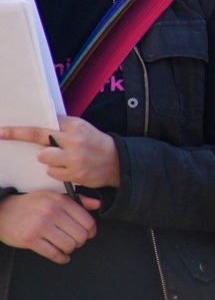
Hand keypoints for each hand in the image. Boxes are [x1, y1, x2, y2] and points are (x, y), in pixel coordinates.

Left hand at [0, 116, 120, 188]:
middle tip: (12, 137)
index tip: (1, 131)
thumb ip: (62, 127)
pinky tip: (69, 168)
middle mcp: (74, 140)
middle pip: (39, 140)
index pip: (42, 126)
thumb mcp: (81, 128)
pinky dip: (57, 171)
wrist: (117, 161)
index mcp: (74, 126)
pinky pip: (52, 172)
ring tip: (61, 159)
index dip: (19, 130)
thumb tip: (38, 125)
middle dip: (26, 140)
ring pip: (43, 158)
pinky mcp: (75, 174)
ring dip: (48, 159)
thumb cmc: (94, 143)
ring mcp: (74, 158)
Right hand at [0, 191, 101, 263]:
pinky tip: (62, 257)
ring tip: (65, 246)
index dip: (91, 231)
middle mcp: (51, 212)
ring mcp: (40, 226)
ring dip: (69, 249)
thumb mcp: (54, 196)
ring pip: (69, 246)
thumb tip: (98, 204)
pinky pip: (54, 254)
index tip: (89, 234)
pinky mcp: (30, 239)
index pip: (87, 221)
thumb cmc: (31, 204)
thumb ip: (78, 201)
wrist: (2, 211)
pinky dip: (61, 258)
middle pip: (80, 236)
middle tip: (75, 241)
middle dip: (80, 241)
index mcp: (60, 201)